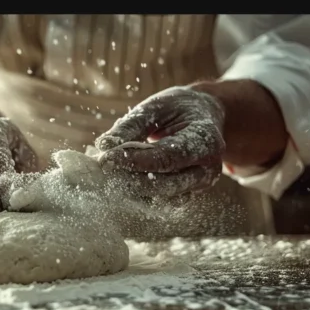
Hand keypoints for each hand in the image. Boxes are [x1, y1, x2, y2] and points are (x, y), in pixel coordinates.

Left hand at [94, 86, 224, 196]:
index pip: (167, 158)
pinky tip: (120, 182)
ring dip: (132, 191)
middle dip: (130, 180)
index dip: (134, 160)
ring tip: (108, 175)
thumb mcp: (156, 107)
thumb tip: (104, 146)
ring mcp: (199, 185)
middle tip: (101, 169)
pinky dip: (138, 195)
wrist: (204, 116)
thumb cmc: (178, 108)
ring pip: (162, 199)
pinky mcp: (187, 194)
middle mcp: (208, 169)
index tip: (105, 158)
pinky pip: (161, 202)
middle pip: (165, 185)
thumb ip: (131, 126)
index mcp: (207, 140)